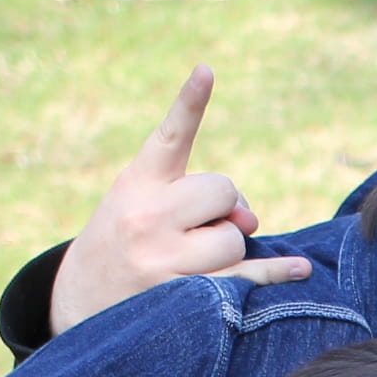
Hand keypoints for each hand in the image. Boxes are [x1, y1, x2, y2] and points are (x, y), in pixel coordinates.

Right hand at [47, 66, 315, 335]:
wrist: (77, 305)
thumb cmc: (122, 245)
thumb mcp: (138, 205)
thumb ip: (194, 199)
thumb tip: (250, 218)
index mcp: (137, 182)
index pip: (170, 137)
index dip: (190, 104)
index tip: (207, 72)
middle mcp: (147, 216)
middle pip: (223, 191)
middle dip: (223, 208)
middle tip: (196, 226)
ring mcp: (163, 258)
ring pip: (234, 239)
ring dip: (227, 248)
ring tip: (191, 259)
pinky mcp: (182, 296)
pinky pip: (244, 278)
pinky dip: (275, 273)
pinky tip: (299, 269)